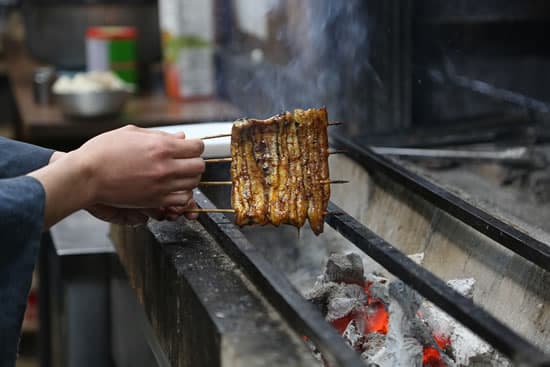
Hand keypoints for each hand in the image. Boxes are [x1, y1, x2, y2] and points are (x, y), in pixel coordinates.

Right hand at [30, 125, 204, 227]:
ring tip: (178, 175)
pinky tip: (173, 189)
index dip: (195, 146)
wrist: (86, 176)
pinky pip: (181, 200)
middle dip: (194, 162)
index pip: (197, 147)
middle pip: (199, 166)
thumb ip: (160, 136)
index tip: (189, 148)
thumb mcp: (132, 134)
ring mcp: (161, 185)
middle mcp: (165, 166)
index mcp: (161, 146)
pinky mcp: (154, 200)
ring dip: (189, 178)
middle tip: (185, 161)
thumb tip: (181, 137)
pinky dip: (182, 195)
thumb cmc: (103, 152)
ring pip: (193, 184)